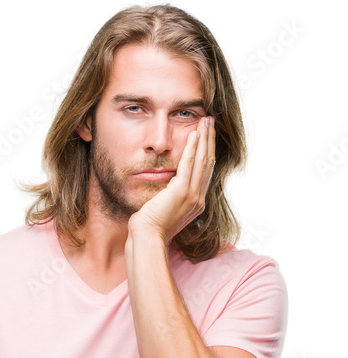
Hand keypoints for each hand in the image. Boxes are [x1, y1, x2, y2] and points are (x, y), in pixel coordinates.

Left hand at [127, 116, 215, 243]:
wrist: (147, 237)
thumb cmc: (151, 227)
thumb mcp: (165, 209)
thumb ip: (171, 197)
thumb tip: (168, 188)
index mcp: (196, 203)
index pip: (205, 171)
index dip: (208, 151)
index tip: (208, 135)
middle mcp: (198, 199)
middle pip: (208, 162)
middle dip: (210, 139)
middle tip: (211, 121)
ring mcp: (192, 196)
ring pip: (202, 160)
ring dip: (204, 138)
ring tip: (206, 120)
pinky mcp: (181, 192)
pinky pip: (189, 165)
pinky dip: (192, 148)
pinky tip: (194, 134)